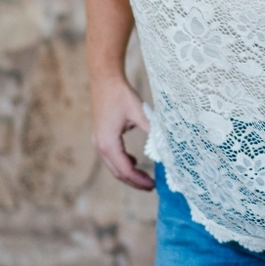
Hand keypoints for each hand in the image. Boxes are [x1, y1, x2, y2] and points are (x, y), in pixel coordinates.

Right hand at [90, 75, 154, 189]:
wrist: (105, 79)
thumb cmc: (121, 95)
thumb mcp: (140, 113)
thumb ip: (152, 129)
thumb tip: (166, 145)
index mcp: (108, 143)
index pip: (125, 169)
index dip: (139, 180)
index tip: (153, 185)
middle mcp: (100, 145)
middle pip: (117, 172)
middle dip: (134, 181)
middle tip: (151, 186)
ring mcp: (98, 141)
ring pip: (113, 165)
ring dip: (128, 173)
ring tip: (145, 178)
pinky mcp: (100, 135)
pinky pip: (111, 156)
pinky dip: (123, 162)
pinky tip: (134, 161)